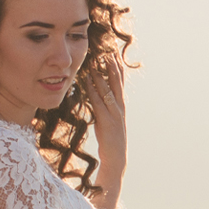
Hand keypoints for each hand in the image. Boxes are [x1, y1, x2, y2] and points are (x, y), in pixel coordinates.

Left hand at [79, 54, 128, 192]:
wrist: (116, 157)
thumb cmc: (109, 139)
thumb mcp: (107, 120)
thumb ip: (103, 107)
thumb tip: (95, 94)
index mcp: (120, 106)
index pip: (120, 83)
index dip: (118, 68)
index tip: (114, 54)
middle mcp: (119, 107)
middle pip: (117, 82)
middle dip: (113, 66)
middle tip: (109, 51)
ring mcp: (114, 113)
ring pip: (108, 89)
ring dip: (102, 74)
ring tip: (98, 60)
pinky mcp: (106, 120)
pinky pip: (98, 101)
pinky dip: (93, 89)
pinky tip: (87, 80)